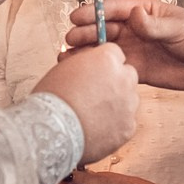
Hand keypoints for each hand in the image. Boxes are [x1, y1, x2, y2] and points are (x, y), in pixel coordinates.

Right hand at [32, 44, 138, 162]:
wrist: (54, 129)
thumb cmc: (54, 99)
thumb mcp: (66, 68)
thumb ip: (85, 63)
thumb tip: (90, 67)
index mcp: (107, 59)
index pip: (115, 54)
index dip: (104, 65)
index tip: (96, 73)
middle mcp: (123, 78)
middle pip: (127, 76)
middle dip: (115, 83)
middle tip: (95, 94)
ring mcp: (129, 103)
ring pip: (129, 100)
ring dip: (116, 104)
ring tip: (92, 114)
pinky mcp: (128, 126)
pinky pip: (126, 122)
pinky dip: (114, 125)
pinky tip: (96, 127)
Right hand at [63, 0, 183, 96]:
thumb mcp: (180, 29)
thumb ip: (155, 25)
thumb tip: (134, 14)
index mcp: (144, 10)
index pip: (115, 8)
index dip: (95, 12)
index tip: (77, 16)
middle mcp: (135, 28)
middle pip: (105, 28)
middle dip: (86, 32)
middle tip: (70, 38)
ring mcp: (134, 49)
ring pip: (104, 48)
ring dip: (86, 52)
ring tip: (66, 57)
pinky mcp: (135, 69)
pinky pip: (112, 68)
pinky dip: (97, 70)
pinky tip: (82, 73)